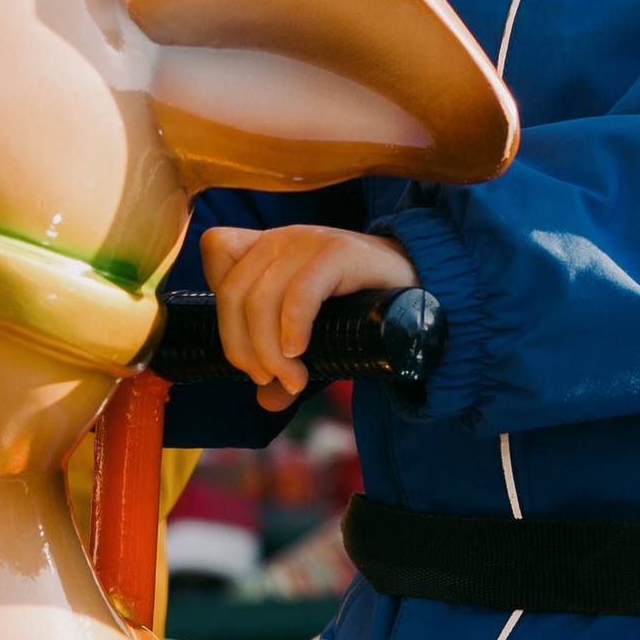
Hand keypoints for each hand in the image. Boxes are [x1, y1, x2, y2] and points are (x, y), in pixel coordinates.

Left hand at [199, 224, 417, 410]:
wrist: (423, 291)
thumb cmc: (362, 311)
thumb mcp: (315, 338)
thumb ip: (286, 364)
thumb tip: (265, 401)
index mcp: (268, 247)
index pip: (217, 250)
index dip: (221, 299)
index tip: (247, 345)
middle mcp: (283, 238)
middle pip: (233, 292)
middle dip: (242, 347)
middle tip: (268, 379)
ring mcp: (310, 241)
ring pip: (262, 298)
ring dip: (270, 351)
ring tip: (293, 379)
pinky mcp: (339, 252)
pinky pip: (300, 292)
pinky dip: (293, 328)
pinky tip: (301, 352)